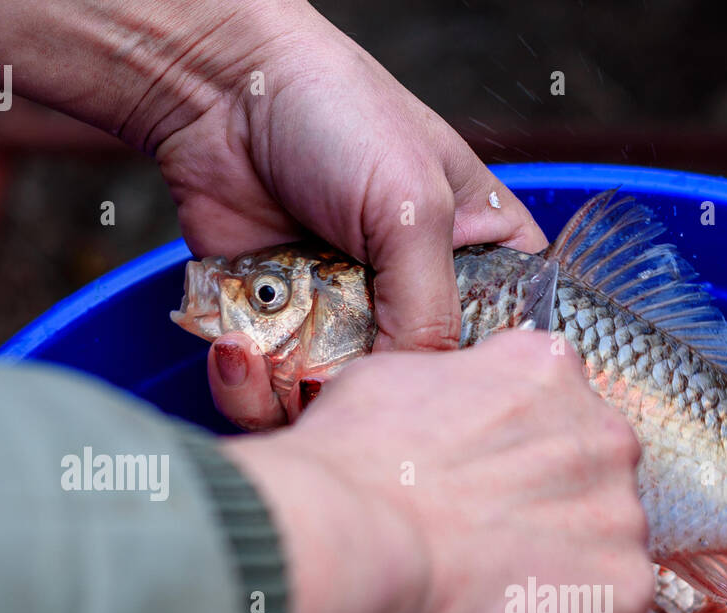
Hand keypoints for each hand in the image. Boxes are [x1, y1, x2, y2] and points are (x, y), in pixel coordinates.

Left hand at [149, 4, 546, 423]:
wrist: (220, 90)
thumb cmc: (336, 114)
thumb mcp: (413, 209)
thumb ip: (431, 311)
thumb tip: (414, 393)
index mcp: (480, 266)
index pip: (505, 353)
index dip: (480, 386)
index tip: (445, 401)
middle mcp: (416, 306)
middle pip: (420, 400)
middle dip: (377, 402)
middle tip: (339, 374)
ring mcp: (349, 327)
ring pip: (343, 409)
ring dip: (298, 399)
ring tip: (268, 359)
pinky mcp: (285, 337)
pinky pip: (274, 397)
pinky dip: (249, 388)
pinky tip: (236, 349)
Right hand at [222, 333, 653, 612]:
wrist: (355, 546)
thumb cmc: (351, 469)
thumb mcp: (392, 384)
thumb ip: (451, 396)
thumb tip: (445, 430)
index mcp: (549, 370)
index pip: (554, 412)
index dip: (512, 460)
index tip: (480, 493)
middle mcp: (605, 434)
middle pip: (591, 483)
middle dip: (547, 518)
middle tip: (485, 553)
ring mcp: (623, 516)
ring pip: (601, 555)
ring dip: (557, 579)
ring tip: (484, 599)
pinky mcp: (625, 591)